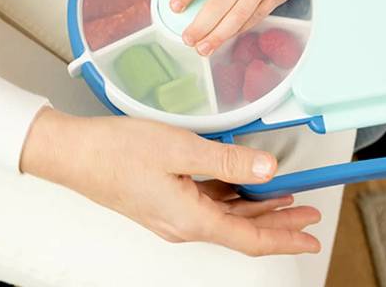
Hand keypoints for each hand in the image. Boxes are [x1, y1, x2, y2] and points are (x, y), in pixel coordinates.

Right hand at [21, 108, 321, 255]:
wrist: (74, 154)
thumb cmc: (116, 151)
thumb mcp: (180, 148)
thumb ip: (227, 159)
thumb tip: (268, 168)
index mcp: (190, 219)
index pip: (249, 238)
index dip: (284, 237)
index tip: (311, 237)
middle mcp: (183, 225)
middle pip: (241, 229)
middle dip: (279, 223)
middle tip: (309, 214)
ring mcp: (171, 215)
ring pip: (225, 216)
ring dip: (256, 208)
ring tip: (284, 198)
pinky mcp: (162, 201)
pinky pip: (206, 204)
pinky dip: (231, 196)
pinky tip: (240, 181)